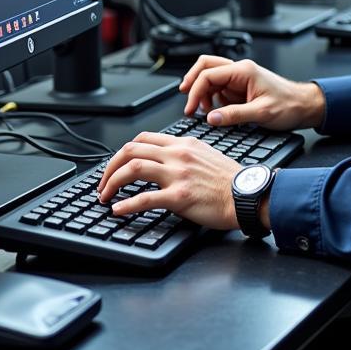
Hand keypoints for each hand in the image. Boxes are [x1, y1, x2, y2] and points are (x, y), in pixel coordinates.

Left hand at [97, 132, 242, 229]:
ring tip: (105, 196)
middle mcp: (177, 155)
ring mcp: (178, 174)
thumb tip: (164, 161)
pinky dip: (126, 205)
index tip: (115, 165)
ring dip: (112, 183)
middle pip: (131, 150)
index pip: (143, 139)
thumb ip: (183, 154)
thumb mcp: (205, 155)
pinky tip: (118, 210)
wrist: (247, 195)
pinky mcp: (179, 196)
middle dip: (110, 167)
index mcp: (183, 144)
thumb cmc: (230, 180)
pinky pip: (145, 198)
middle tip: (103, 183)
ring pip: (133, 168)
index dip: (123, 152)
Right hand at [180, 55, 323, 129]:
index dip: (195, 91)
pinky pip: (219, 89)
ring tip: (204, 112)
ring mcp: (239, 79)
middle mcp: (240, 71)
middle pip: (205, 67)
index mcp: (244, 71)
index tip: (191, 109)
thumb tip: (211, 118)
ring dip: (203, 93)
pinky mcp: (240, 89)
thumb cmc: (289, 105)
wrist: (304, 106)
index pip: (208, 74)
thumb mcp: (261, 113)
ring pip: (210, 77)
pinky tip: (216, 112)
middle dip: (193, 83)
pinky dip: (213, 99)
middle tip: (187, 101)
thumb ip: (234, 115)